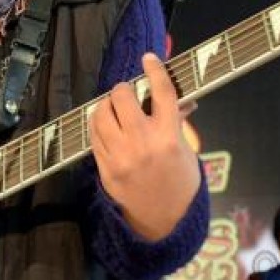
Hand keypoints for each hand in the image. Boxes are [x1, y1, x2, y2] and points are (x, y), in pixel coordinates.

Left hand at [90, 53, 200, 239]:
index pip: (162, 92)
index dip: (155, 69)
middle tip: (128, 93)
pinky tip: (107, 127)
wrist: (164, 222)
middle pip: (122, 97)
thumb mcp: (187, 151)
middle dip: (124, 90)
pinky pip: (93, 136)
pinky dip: (98, 126)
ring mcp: (120, 157)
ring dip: (107, 105)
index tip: (149, 58)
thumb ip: (176, 122)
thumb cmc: (181, 183)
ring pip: (100, 114)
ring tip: (114, 109)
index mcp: (169, 137)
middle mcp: (142, 144)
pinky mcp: (104, 168)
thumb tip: (180, 99)